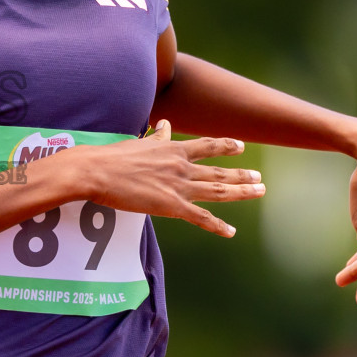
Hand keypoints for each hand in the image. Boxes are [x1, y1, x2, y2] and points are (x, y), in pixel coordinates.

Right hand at [67, 120, 263, 236]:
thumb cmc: (111, 157)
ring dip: (241, 191)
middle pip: (219, 171)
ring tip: (258, 191)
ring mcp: (178, 186)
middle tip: (259, 179)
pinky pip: (200, 218)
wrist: (97, 170)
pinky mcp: (170, 205)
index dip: (225, 146)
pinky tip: (230, 231)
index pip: (206, 145)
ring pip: (218, 190)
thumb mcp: (139, 142)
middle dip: (242, 174)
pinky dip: (217, 226)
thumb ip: (157, 137)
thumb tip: (166, 124)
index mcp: (172, 150)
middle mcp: (181, 166)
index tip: (240, 146)